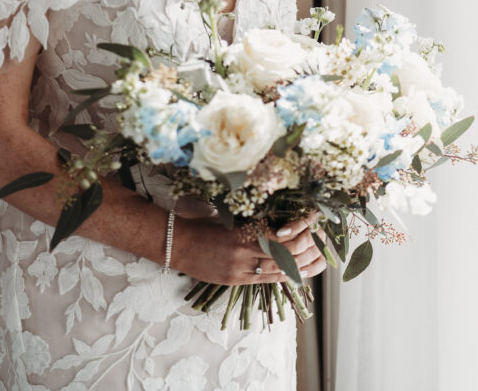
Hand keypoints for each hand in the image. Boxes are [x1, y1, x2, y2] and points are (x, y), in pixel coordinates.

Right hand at [172, 213, 326, 285]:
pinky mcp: (236, 281)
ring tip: (316, 256)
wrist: (178, 244)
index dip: (303, 227)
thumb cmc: (203, 225)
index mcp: (245, 232)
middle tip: (320, 237)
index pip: (283, 234)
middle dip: (308, 246)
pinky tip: (297, 270)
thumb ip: (255, 222)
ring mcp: (241, 270)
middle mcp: (245, 253)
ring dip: (302, 264)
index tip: (314, 217)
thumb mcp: (231, 218)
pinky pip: (267, 280)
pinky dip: (285, 275)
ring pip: (281, 271)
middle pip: (288, 255)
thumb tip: (282, 220)